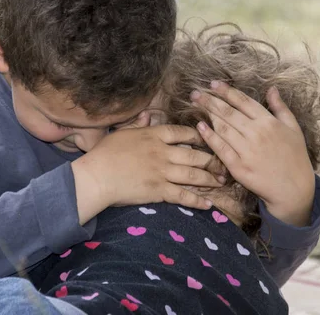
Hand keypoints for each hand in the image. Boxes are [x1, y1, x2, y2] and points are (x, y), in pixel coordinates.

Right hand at [71, 123, 224, 223]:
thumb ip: (137, 124)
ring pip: (193, 174)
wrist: (96, 177)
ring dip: (209, 178)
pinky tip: (208, 204)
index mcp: (153, 136)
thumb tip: (147, 115)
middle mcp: (162, 153)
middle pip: (194, 154)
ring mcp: (162, 172)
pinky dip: (197, 200)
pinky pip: (183, 196)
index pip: (181, 133)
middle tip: (223, 163)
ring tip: (221, 181)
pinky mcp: (159, 191)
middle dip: (211, 159)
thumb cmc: (104, 153)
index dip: (197, 135)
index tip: (208, 137)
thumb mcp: (122, 133)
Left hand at [192, 81, 314, 226]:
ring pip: (223, 128)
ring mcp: (246, 150)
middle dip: (210, 100)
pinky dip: (209, 137)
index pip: (243, 102)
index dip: (226, 91)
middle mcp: (256, 133)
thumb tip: (271, 89)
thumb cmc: (295, 157)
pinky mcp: (238, 167)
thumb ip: (280, 107)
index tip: (213, 84)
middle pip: (228, 112)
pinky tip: (200, 127)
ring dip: (208, 114)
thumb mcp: (293, 128)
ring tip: (196, 105)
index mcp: (268, 122)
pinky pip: (221, 149)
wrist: (294, 188)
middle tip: (195, 93)